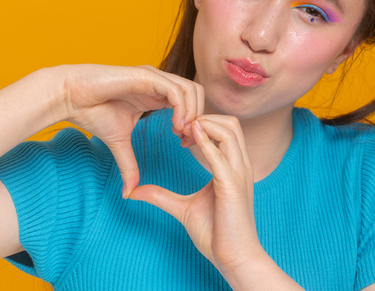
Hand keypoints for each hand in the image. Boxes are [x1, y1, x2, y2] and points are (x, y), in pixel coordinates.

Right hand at [62, 64, 203, 196]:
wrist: (70, 97)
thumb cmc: (92, 112)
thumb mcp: (118, 142)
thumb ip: (128, 164)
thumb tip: (128, 192)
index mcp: (157, 93)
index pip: (189, 102)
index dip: (194, 123)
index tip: (185, 144)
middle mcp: (159, 82)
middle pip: (196, 93)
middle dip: (198, 118)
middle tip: (188, 141)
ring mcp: (154, 77)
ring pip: (190, 89)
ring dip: (192, 114)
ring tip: (182, 135)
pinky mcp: (146, 76)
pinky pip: (175, 90)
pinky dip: (181, 108)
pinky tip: (175, 127)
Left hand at [129, 115, 263, 278]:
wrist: (234, 258)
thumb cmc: (216, 233)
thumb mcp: (183, 208)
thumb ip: (161, 196)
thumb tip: (134, 192)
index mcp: (232, 167)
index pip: (225, 129)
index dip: (202, 123)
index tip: (179, 134)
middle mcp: (239, 166)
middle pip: (230, 122)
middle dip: (205, 117)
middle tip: (180, 130)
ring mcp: (238, 174)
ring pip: (230, 130)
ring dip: (205, 125)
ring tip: (183, 133)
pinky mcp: (232, 186)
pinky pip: (220, 155)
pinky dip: (205, 142)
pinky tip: (188, 140)